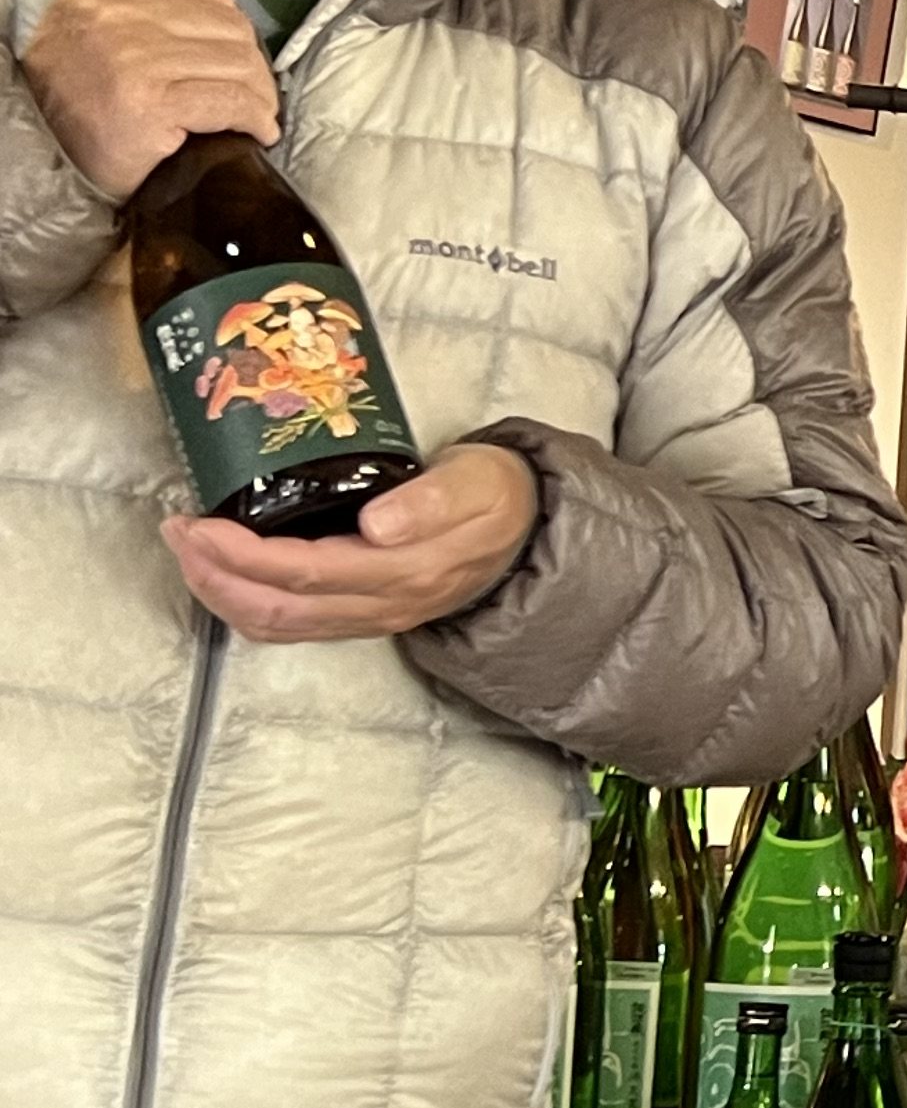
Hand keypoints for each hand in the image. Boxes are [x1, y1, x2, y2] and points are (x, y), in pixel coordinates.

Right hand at [23, 0, 279, 193]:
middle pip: (230, 23)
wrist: (35, 160)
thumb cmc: (75, 103)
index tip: (231, 50)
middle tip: (251, 94)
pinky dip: (257, 119)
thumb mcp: (96, 35)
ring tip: (254, 114)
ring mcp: (133, 55)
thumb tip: (228, 26)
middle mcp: (114, 13)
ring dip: (260, 95)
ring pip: (240, 61)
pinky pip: (234, 101)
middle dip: (251, 64)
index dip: (231, 19)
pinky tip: (256, 132)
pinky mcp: (150, 101)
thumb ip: (148, 13)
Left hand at [164, 438, 540, 643]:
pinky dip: (247, 606)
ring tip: (189, 553)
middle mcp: (383, 604)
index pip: (304, 570)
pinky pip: (293, 627)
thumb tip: (376, 524)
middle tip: (176, 532)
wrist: (528, 530)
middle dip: (213, 575)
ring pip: (278, 626)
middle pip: (277, 608)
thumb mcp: (478, 480)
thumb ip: (432, 500)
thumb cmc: (497, 495)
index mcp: (407, 569)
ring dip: (222, 594)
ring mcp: (373, 618)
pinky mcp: (364, 618)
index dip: (241, 553)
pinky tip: (227, 578)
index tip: (198, 521)